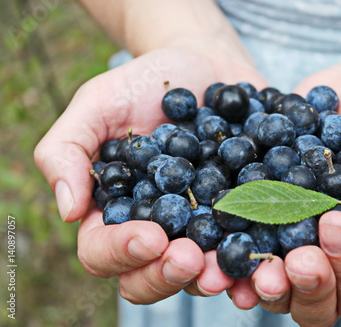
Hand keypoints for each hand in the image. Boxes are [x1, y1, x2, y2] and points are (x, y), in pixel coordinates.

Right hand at [34, 47, 266, 303]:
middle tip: (191, 258)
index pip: (104, 252)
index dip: (122, 252)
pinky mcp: (243, 216)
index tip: (150, 236)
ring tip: (229, 270)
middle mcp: (159, 231)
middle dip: (170, 274)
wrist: (205, 66)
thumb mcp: (98, 103)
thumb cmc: (145, 83)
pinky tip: (271, 260)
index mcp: (115, 213)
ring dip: (216, 277)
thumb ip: (67, 150)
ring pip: (203, 272)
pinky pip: (250, 244)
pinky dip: (259, 258)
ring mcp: (204, 228)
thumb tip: (68, 212)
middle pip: (154, 276)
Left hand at [230, 61, 340, 324]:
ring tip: (257, 264)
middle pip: (311, 301)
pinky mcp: (256, 216)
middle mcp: (323, 261)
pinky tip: (218, 234)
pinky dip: (228, 245)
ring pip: (272, 283)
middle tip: (299, 256)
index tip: (336, 225)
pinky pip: (238, 239)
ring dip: (262, 280)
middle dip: (306, 283)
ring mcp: (286, 242)